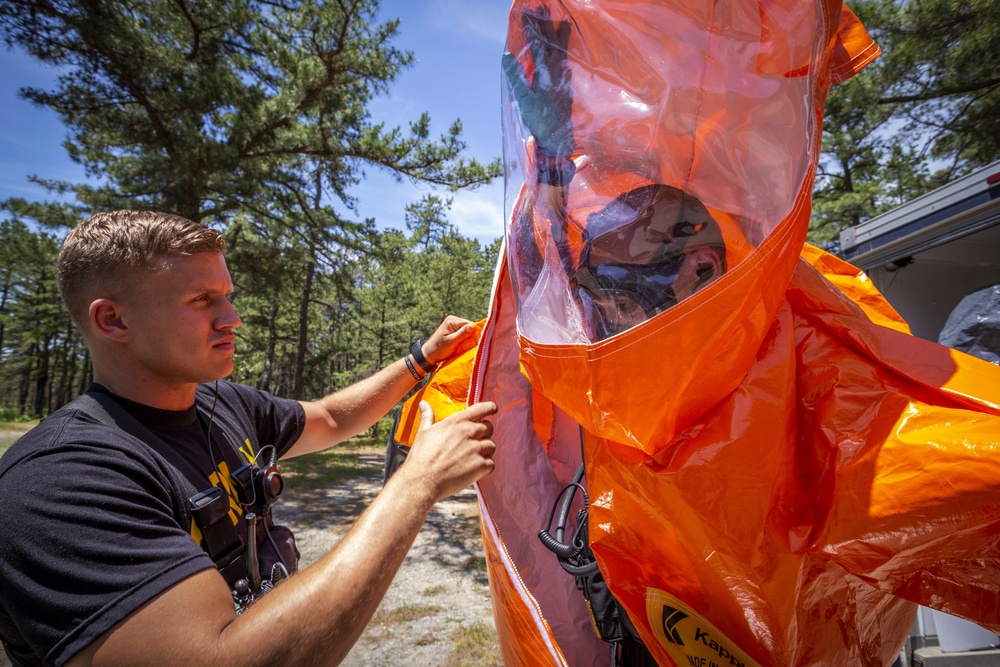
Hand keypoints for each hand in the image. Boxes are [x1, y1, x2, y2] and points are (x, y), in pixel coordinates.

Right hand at [403, 401, 497, 500]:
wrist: (422, 481)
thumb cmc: (421, 457)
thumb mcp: (423, 432)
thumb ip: (427, 416)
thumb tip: (424, 404)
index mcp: (457, 422)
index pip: (481, 409)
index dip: (490, 408)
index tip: (493, 409)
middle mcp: (469, 432)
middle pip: (489, 428)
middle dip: (485, 434)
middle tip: (474, 442)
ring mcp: (476, 449)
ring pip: (492, 446)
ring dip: (485, 451)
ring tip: (472, 458)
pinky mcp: (480, 466)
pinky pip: (492, 463)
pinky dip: (486, 467)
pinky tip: (474, 469)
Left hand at [421, 315, 476, 365]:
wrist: (429, 354)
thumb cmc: (439, 349)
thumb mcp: (451, 342)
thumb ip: (462, 334)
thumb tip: (473, 326)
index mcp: (452, 321)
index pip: (469, 324)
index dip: (474, 332)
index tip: (477, 341)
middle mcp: (453, 320)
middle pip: (469, 326)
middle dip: (471, 335)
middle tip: (472, 345)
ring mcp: (453, 325)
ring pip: (467, 330)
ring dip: (468, 338)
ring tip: (467, 345)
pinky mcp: (453, 330)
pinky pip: (463, 333)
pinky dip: (465, 339)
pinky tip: (464, 344)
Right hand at [502, 7, 574, 157]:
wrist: (557, 138)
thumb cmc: (539, 119)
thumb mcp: (523, 98)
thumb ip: (516, 76)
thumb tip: (507, 56)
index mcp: (546, 72)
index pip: (537, 44)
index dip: (531, 28)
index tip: (526, 13)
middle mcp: (557, 71)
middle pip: (551, 42)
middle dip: (545, 24)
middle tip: (542, 7)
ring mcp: (564, 77)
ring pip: (562, 50)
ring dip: (560, 34)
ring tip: (562, 20)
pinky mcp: (566, 85)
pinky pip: (565, 61)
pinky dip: (564, 51)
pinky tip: (564, 51)